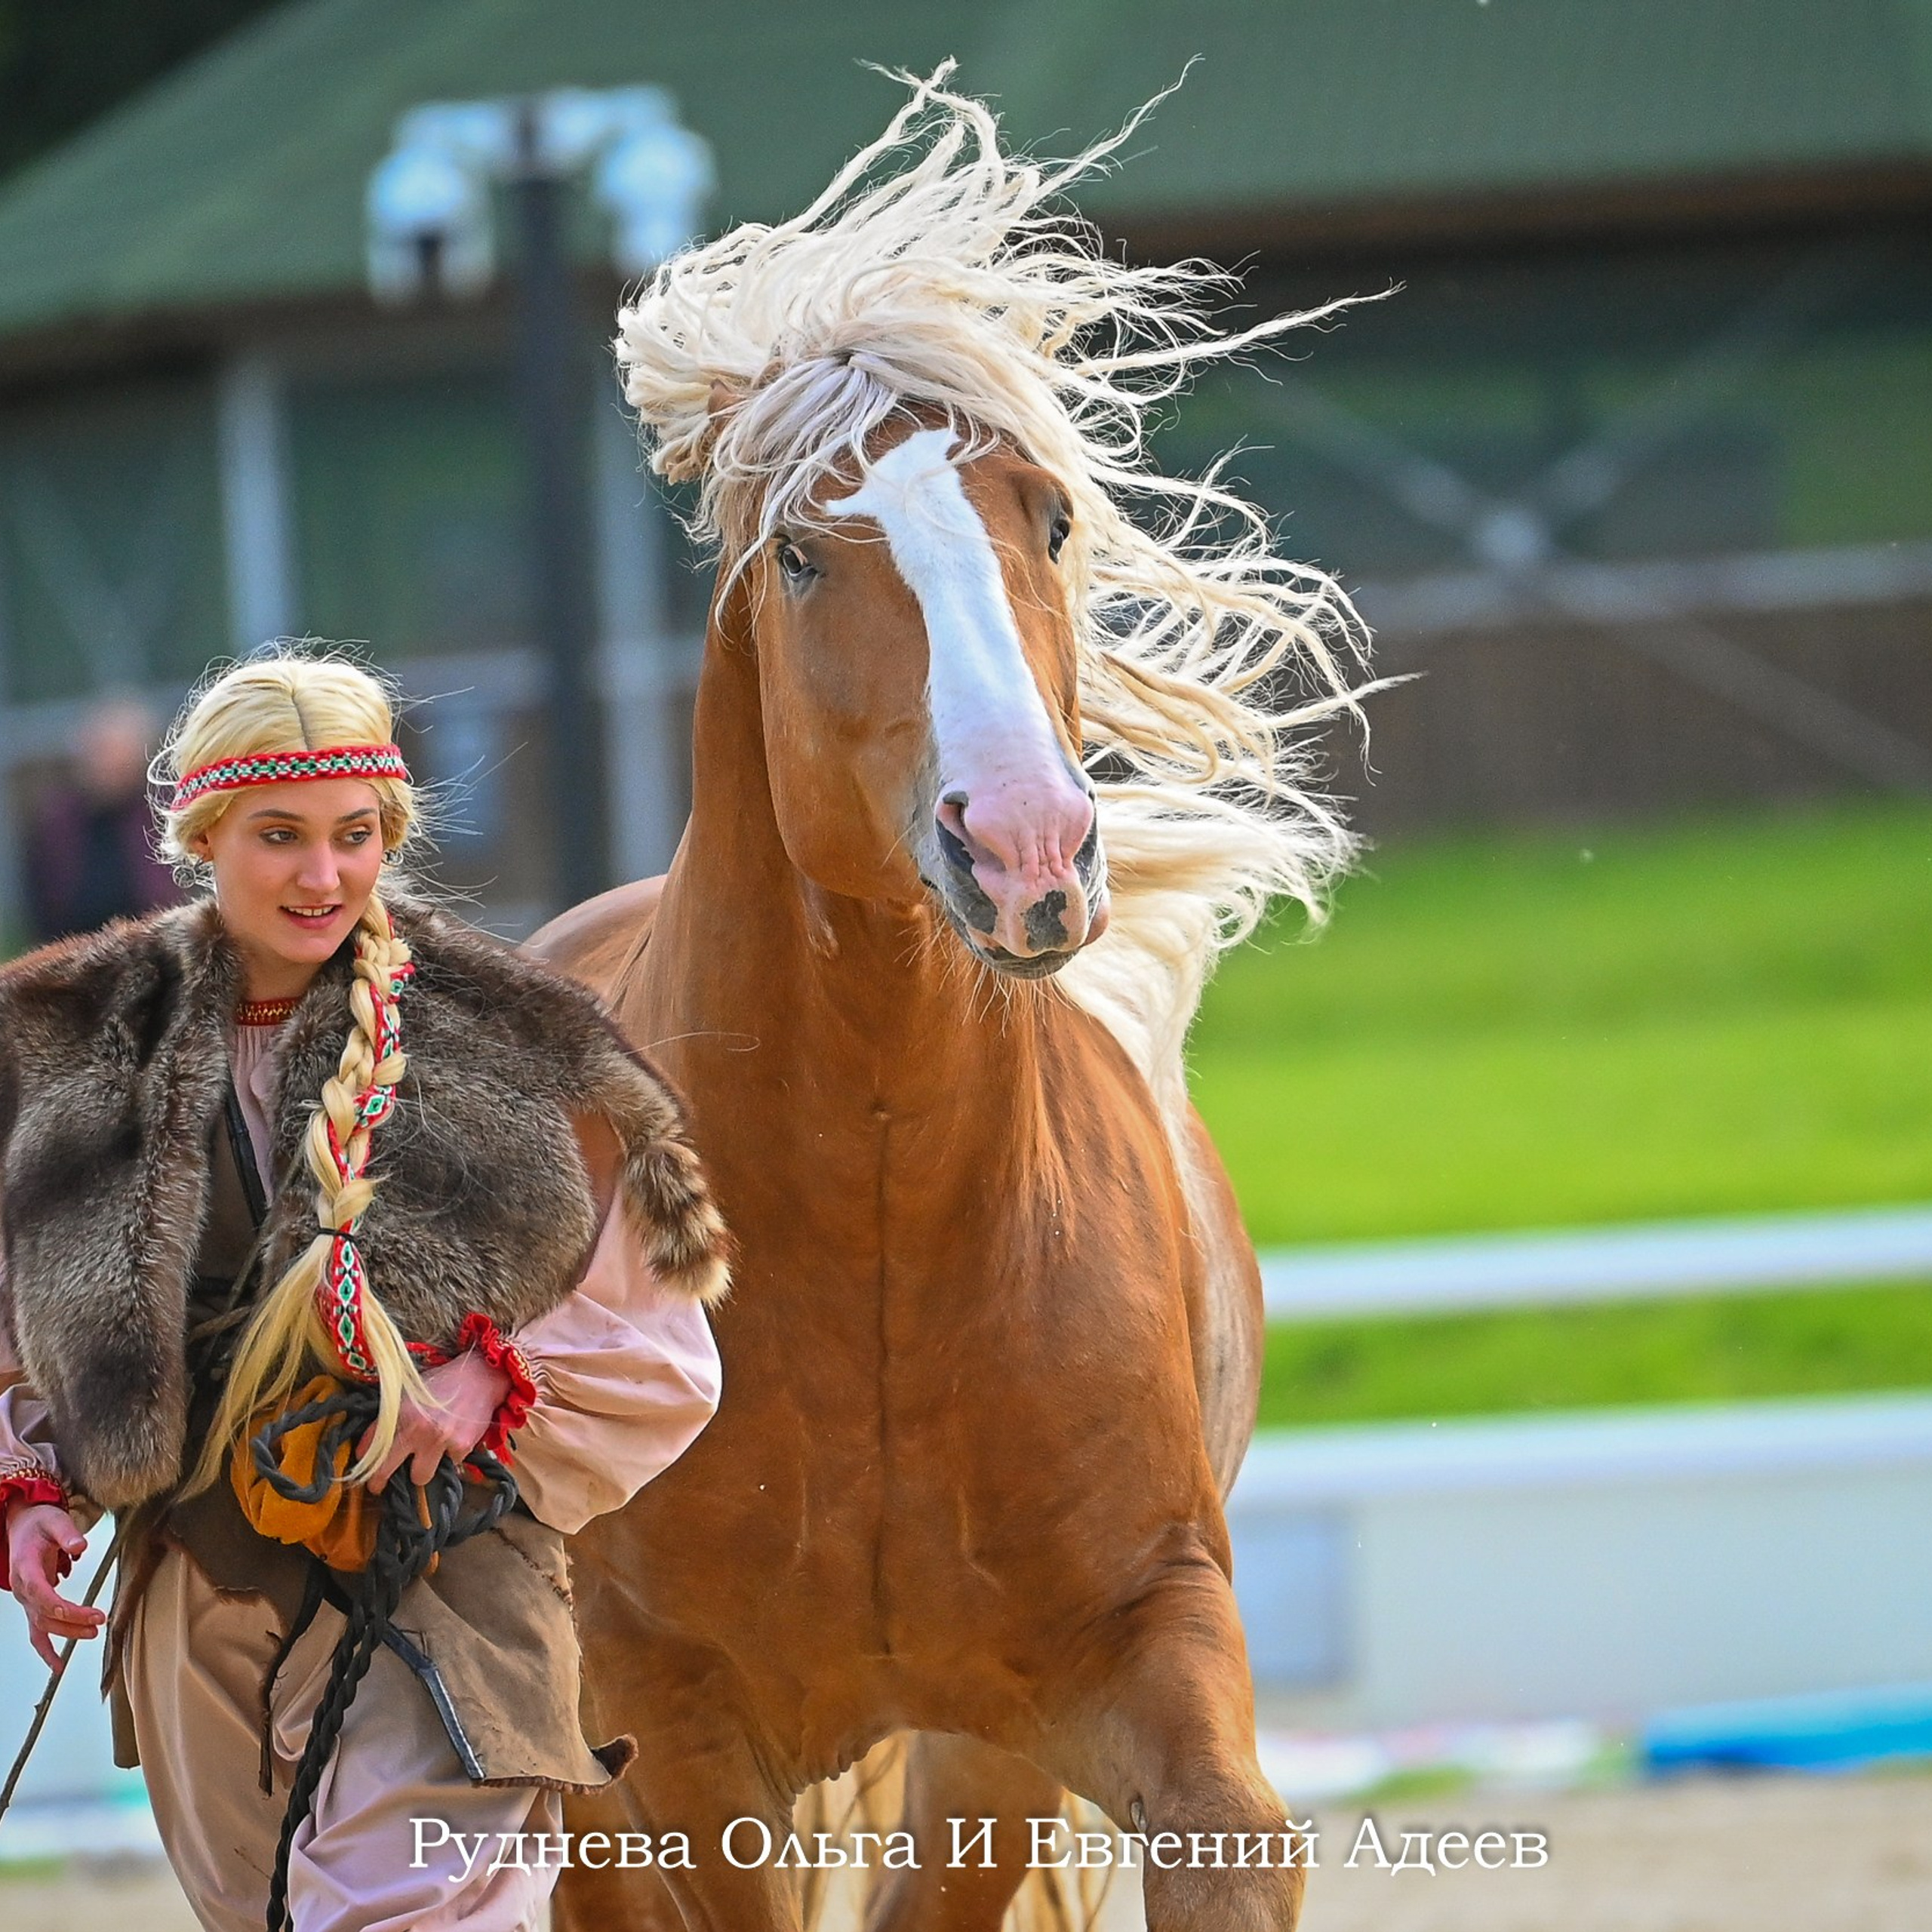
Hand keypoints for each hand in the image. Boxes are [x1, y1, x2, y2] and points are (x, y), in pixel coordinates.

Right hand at [5, 1501, 103, 1668]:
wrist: (23, 1525)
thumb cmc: (39, 1523)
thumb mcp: (55, 1520)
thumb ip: (67, 1534)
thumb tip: (80, 1547)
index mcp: (25, 1570)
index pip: (43, 1596)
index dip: (65, 1609)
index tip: (90, 1614)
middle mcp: (22, 1589)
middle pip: (45, 1615)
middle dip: (72, 1622)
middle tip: (99, 1622)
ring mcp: (25, 1599)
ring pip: (42, 1625)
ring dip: (66, 1633)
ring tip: (93, 1633)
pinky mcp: (32, 1603)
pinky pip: (36, 1631)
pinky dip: (46, 1649)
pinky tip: (58, 1665)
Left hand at [355, 1350, 511, 1493]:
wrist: (480, 1375)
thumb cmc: (444, 1382)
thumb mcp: (411, 1392)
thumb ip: (394, 1416)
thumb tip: (377, 1442)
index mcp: (399, 1411)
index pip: (370, 1445)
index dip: (365, 1459)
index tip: (365, 1467)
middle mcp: (416, 1427)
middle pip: (384, 1470)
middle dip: (378, 1482)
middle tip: (378, 1486)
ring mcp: (439, 1439)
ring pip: (419, 1477)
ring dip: (422, 1470)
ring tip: (428, 1458)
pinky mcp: (461, 1447)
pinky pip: (450, 1465)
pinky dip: (452, 1457)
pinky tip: (455, 1440)